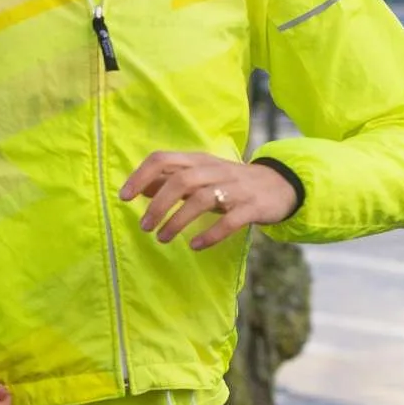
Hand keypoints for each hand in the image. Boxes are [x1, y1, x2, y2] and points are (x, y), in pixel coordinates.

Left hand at [120, 152, 300, 250]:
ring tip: (162, 238)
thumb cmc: (230, 183)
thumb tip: (140, 188)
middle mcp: (215, 170)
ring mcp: (235, 188)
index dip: (141, 176)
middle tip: (144, 226)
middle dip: (158, 205)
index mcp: (199, 160)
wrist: (279, 186)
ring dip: (177, 220)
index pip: (163, 159)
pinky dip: (210, 234)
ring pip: (202, 199)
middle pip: (181, 181)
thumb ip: (172, 180)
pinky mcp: (252, 207)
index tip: (124, 197)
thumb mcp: (200, 177)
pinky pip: (230, 221)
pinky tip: (195, 245)